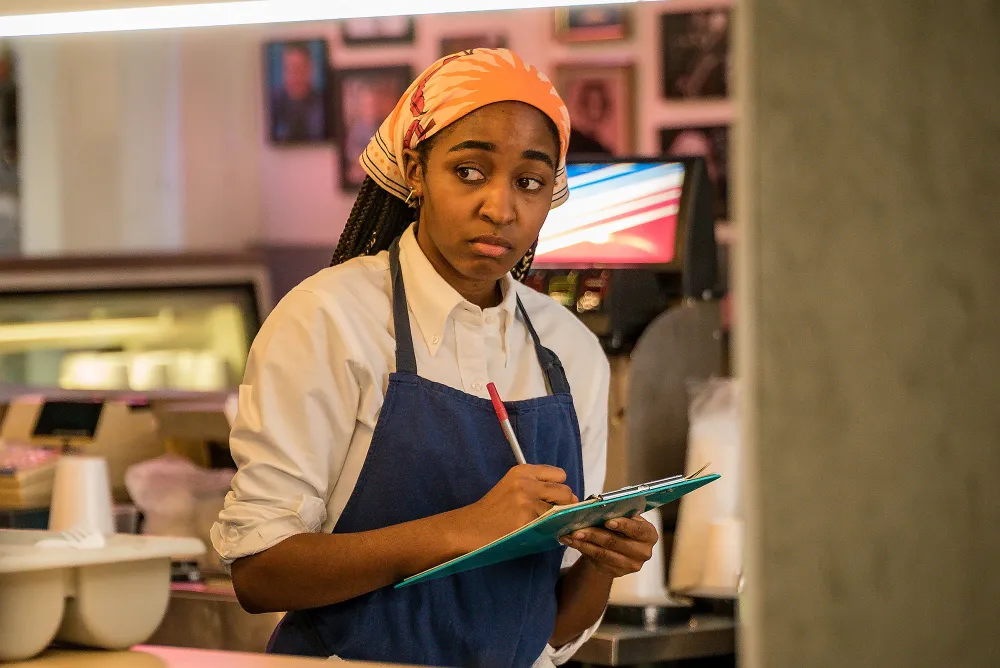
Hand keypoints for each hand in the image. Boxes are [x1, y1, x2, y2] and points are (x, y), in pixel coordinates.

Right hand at [454, 464, 576, 551]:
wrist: (472, 526)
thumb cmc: (494, 510)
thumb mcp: (513, 487)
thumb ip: (538, 486)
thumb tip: (572, 498)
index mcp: (523, 471)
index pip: (560, 475)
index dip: (559, 488)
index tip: (551, 498)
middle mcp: (527, 482)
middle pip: (565, 491)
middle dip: (564, 505)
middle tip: (551, 515)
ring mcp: (527, 501)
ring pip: (561, 510)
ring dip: (556, 520)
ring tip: (541, 524)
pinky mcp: (527, 519)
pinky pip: (551, 525)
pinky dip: (549, 530)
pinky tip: (536, 531)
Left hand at [559, 516, 657, 577]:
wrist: (617, 547)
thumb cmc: (621, 526)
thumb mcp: (623, 517)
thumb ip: (616, 513)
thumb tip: (596, 506)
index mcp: (649, 534)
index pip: (637, 529)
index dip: (623, 525)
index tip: (607, 521)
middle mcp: (644, 552)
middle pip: (616, 542)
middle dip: (594, 534)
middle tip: (577, 529)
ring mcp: (631, 565)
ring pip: (603, 553)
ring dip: (584, 543)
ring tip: (570, 535)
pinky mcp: (617, 572)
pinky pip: (596, 559)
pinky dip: (582, 549)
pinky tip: (571, 541)